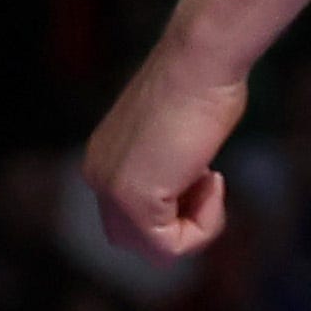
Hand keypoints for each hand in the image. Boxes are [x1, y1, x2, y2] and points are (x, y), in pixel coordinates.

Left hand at [85, 40, 245, 260]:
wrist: (200, 60)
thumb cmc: (203, 83)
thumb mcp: (180, 134)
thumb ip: (172, 166)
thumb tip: (189, 182)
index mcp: (103, 159)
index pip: (132, 218)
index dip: (179, 208)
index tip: (204, 171)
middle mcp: (98, 175)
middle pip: (135, 241)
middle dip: (180, 225)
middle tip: (207, 183)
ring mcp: (112, 189)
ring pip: (153, 251)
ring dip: (195, 228)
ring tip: (210, 181)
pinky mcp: (134, 199)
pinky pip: (171, 246)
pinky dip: (204, 225)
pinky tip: (212, 179)